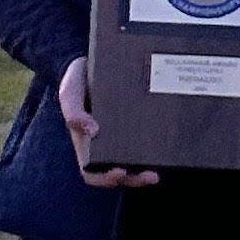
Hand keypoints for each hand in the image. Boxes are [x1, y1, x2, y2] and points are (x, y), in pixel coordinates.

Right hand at [58, 57, 158, 187]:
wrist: (91, 61)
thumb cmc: (76, 80)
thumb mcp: (70, 93)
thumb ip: (73, 111)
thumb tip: (92, 130)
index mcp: (86, 144)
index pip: (93, 172)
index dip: (105, 178)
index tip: (120, 172)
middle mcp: (106, 145)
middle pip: (121, 174)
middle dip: (135, 179)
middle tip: (151, 176)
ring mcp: (124, 137)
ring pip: (136, 164)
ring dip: (147, 171)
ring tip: (160, 170)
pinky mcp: (139, 125)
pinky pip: (148, 143)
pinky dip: (158, 149)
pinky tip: (170, 146)